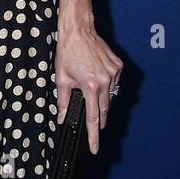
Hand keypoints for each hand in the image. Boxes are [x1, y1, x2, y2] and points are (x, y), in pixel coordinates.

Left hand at [55, 16, 122, 154]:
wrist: (79, 30)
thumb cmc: (68, 52)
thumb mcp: (61, 77)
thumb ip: (62, 100)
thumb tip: (61, 116)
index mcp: (91, 86)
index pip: (94, 117)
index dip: (94, 135)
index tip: (94, 148)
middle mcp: (106, 81)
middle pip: (104, 109)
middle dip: (99, 119)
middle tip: (94, 126)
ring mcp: (115, 74)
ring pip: (110, 96)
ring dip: (100, 98)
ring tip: (88, 87)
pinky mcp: (119, 67)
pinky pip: (114, 83)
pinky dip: (106, 86)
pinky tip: (95, 77)